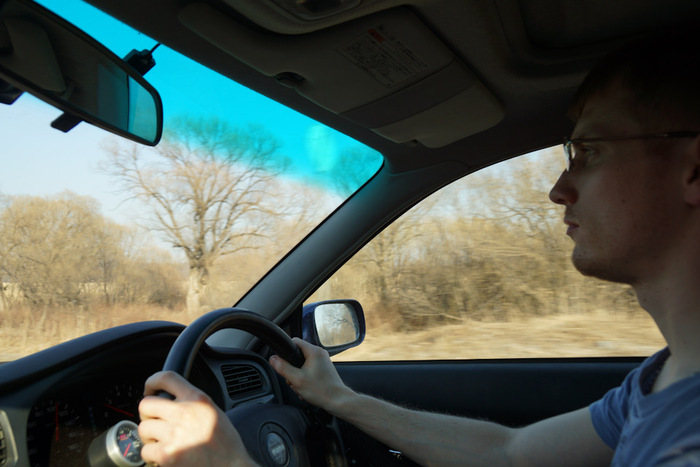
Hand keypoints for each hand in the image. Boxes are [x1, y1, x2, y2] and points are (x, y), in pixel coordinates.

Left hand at [138, 371, 257, 466]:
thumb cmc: (225, 443)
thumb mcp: (213, 411)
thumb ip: (192, 401)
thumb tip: (169, 398)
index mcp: (197, 399)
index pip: (167, 377)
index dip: (153, 381)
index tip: (150, 389)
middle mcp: (185, 413)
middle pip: (146, 404)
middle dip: (148, 414)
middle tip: (155, 422)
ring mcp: (174, 434)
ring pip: (143, 428)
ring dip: (150, 436)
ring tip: (164, 441)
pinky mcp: (167, 455)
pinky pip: (145, 450)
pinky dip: (152, 455)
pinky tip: (166, 455)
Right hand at [269, 338, 354, 413]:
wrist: (338, 401)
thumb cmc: (321, 390)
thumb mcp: (296, 379)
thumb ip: (283, 368)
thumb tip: (273, 359)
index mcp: (314, 351)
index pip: (294, 341)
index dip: (285, 351)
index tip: (282, 362)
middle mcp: (319, 354)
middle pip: (297, 355)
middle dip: (292, 370)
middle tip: (293, 380)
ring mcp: (322, 362)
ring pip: (302, 365)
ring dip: (298, 377)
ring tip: (301, 387)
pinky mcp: (324, 370)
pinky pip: (309, 371)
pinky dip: (305, 379)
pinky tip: (306, 389)